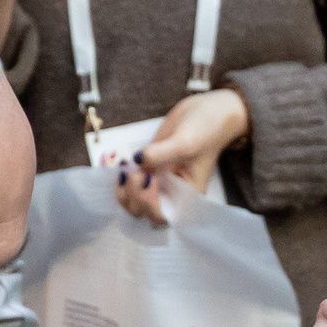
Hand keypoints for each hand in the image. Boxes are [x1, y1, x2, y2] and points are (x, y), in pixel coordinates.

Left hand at [116, 89, 250, 223]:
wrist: (206, 111)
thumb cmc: (207, 130)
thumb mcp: (186, 142)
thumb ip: (160, 154)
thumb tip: (136, 161)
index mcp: (186, 196)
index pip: (161, 215)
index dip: (149, 203)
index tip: (148, 178)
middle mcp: (170, 193)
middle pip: (142, 211)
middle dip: (133, 195)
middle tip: (133, 171)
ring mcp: (157, 181)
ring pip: (131, 199)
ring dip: (122, 188)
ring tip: (125, 166)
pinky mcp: (147, 168)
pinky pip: (129, 181)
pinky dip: (119, 176)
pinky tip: (119, 162)